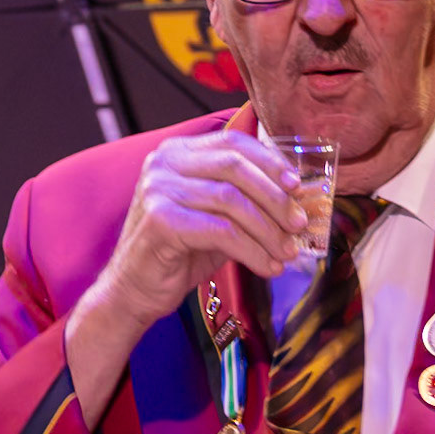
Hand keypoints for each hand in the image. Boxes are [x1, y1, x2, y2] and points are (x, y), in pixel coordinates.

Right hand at [65, 131, 305, 423]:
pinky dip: (252, 250)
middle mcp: (164, 162)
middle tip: (300, 224)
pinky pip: (221, 231)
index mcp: (178, 152)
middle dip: (275, 198)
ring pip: (232, 201)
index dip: (271, 162)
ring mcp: (158, 189)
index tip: (297, 186)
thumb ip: (247, 198)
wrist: (134, 290)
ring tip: (287, 253)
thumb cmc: (180, 252)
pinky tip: (267, 266)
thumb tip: (298, 198)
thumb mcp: (217, 216)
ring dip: (268, 230)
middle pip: (236, 168)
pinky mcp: (160, 220)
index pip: (233, 143)